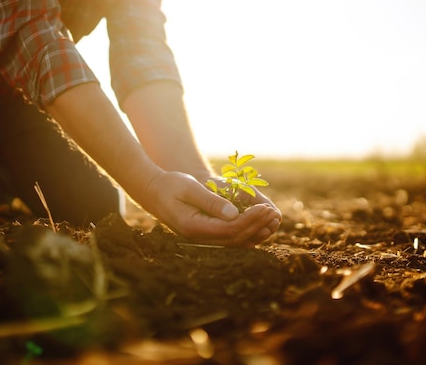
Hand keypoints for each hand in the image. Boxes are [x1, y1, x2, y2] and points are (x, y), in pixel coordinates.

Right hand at [141, 171, 281, 246]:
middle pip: (235, 238)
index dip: (250, 220)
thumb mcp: (190, 188)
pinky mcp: (204, 233)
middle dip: (257, 225)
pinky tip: (258, 224)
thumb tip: (235, 214)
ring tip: (270, 218)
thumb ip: (211, 201)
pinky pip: (229, 238)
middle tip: (273, 211)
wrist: (152, 191)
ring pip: (234, 241)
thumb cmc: (170, 185)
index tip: (265, 207)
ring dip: (254, 230)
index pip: (230, 229)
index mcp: (194, 227)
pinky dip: (245, 232)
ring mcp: (201, 238)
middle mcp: (198, 237)